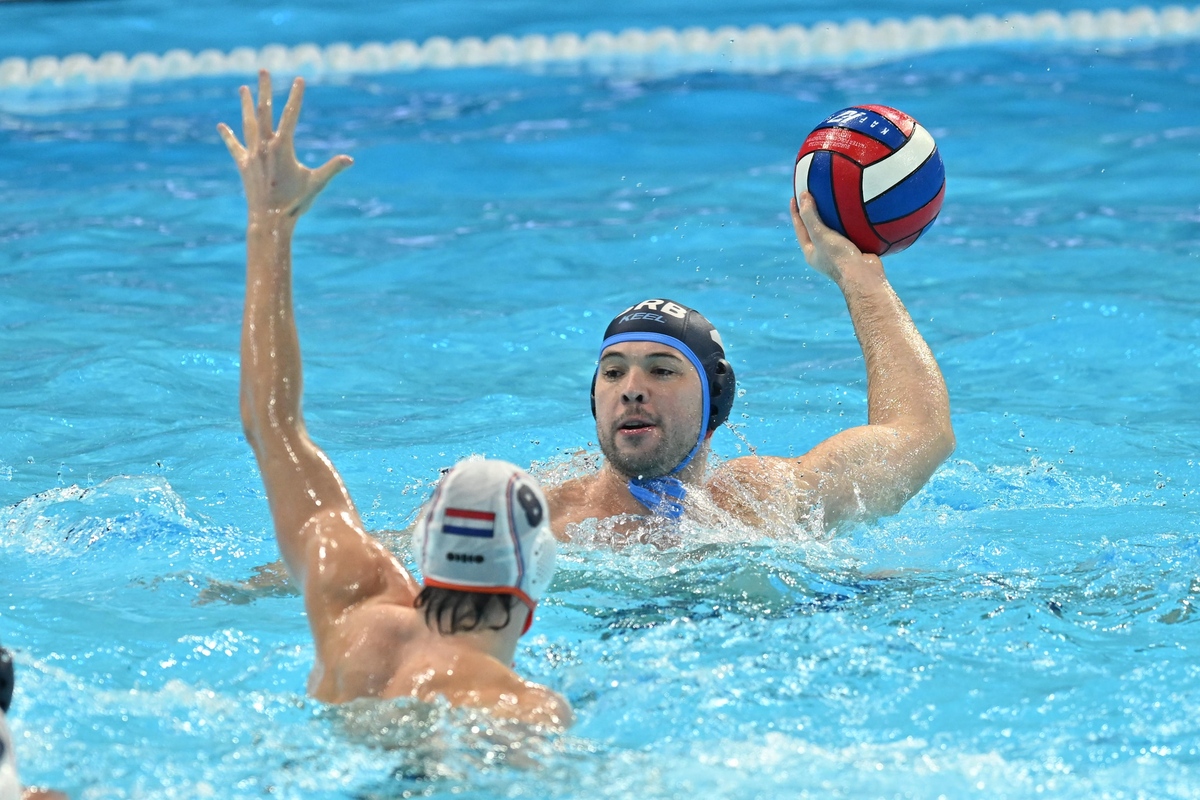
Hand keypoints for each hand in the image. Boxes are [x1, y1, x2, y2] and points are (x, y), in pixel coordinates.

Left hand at [217, 70, 351, 222]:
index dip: (296, 96)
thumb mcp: (316, 183)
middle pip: (264, 111)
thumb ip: (332, 168)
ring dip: (246, 105)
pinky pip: (235, 146)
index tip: (299, 79)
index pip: (291, 115)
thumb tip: (350, 160)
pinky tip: (221, 126)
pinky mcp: (244, 165)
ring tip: (243, 88)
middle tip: (263, 71)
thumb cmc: (295, 202)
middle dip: (265, 89)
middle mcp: (264, 146)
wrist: (270, 220)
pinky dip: (228, 136)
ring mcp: (252, 154)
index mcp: (282, 146)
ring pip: (248, 123)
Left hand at [790, 192, 883, 287]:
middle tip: (814, 195)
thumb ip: (810, 216)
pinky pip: (852, 233)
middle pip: (816, 228)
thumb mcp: (820, 235)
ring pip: (834, 231)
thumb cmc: (839, 257)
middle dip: (814, 212)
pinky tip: (858, 211)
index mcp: (811, 252)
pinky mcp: (855, 251)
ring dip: (834, 216)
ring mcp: (840, 253)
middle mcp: (823, 254)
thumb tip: (803, 196)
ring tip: (836, 199)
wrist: (864, 276)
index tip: (795, 197)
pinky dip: (852, 222)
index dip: (796, 212)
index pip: (800, 228)